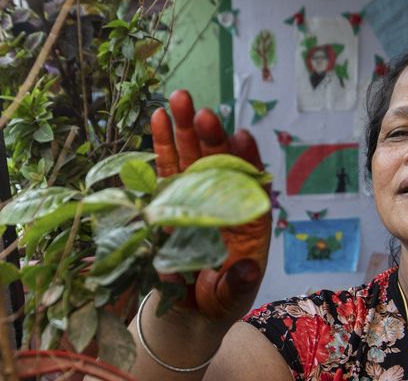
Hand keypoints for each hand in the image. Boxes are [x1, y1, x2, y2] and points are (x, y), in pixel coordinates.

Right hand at [150, 89, 271, 323]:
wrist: (191, 309)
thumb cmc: (220, 299)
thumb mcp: (232, 296)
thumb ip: (237, 283)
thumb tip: (246, 269)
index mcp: (246, 219)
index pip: (249, 183)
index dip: (246, 161)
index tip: (242, 137)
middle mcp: (222, 200)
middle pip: (218, 163)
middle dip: (210, 136)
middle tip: (203, 112)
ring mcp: (194, 196)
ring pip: (191, 157)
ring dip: (184, 127)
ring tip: (179, 98)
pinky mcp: (167, 200)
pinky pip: (165, 169)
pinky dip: (162, 143)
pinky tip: (158, 116)